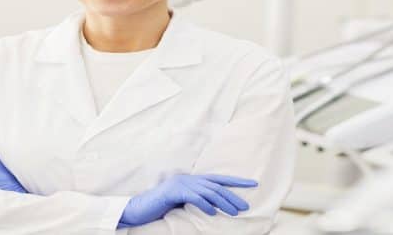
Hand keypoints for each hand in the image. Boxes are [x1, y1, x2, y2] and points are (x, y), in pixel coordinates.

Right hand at [118, 174, 256, 227]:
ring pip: (208, 192)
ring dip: (223, 203)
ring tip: (234, 212)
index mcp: (191, 180)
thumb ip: (197, 200)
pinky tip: (212, 213)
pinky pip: (193, 198)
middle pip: (216, 186)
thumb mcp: (183, 203)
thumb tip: (215, 207)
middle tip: (245, 207)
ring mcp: (180, 184)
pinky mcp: (172, 192)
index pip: (218, 179)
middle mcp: (187, 179)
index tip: (253, 184)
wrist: (139, 208)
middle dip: (232, 196)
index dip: (236, 181)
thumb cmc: (161, 207)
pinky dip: (204, 205)